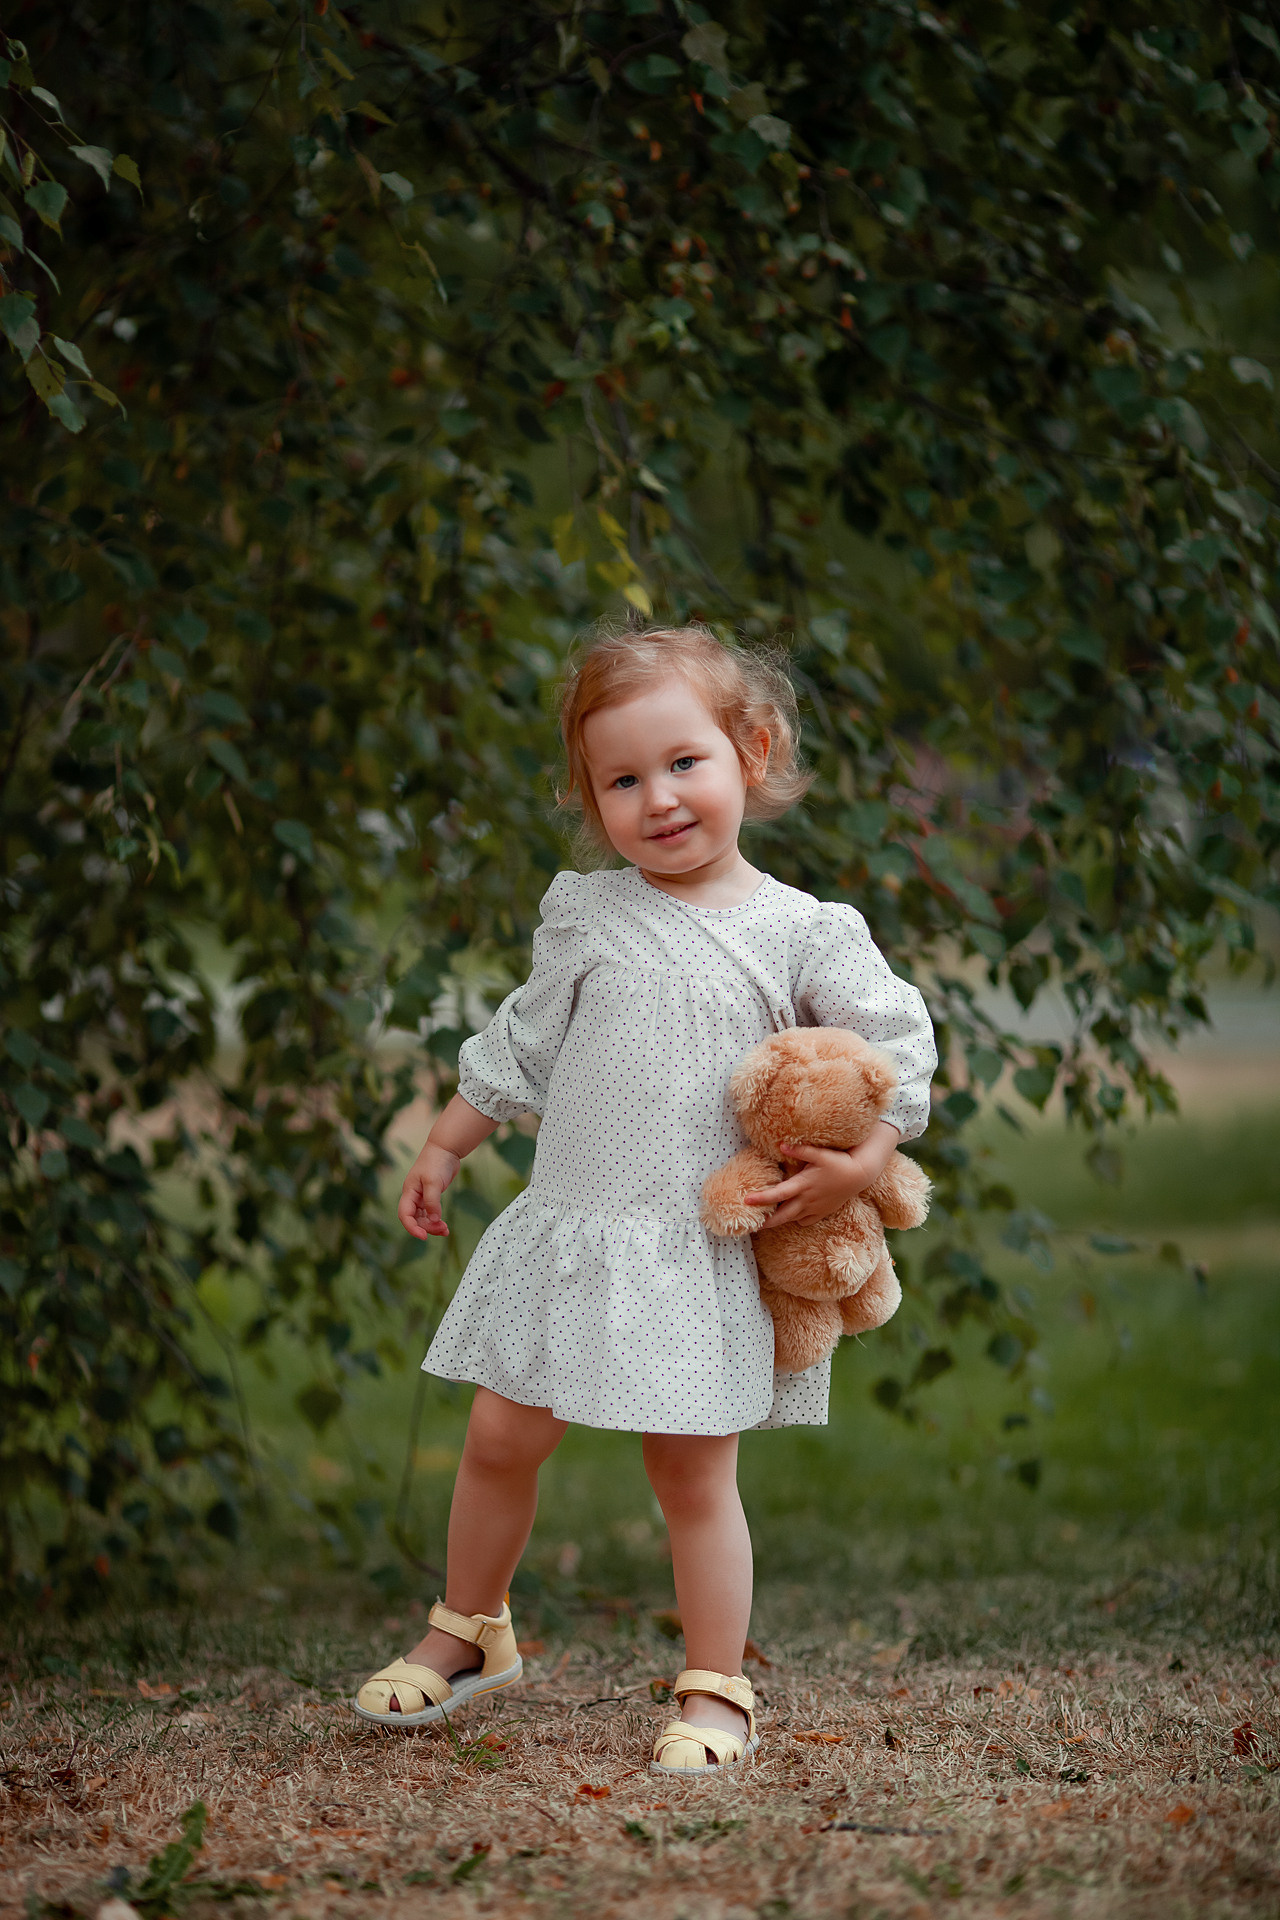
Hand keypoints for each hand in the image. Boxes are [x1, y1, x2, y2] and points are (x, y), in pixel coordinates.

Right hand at [398, 1141, 460, 1238]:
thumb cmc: (436, 1161)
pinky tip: (444, 1225)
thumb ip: (432, 1202)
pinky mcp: (431, 1196)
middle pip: (415, 1219)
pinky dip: (436, 1220)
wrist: (446, 1149)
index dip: (412, 1227)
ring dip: (433, 1226)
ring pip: (423, 1218)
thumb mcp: (433, 1182)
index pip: (405, 1215)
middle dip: (427, 1227)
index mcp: (409, 1192)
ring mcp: (422, 1197)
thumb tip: (434, 1220)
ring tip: (445, 1230)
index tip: (424, 1236)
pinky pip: (430, 1213)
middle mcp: (413, 1196)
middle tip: (443, 1230)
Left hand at [744, 1122, 900, 1229]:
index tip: (746, 1201)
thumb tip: (780, 1145)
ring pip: (793, 1219)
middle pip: (782, 1216)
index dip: (761, 1198)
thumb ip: (799, 1150)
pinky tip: (792, 1215)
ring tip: (767, 1222)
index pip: (778, 1194)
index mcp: (803, 1185)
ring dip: (780, 1221)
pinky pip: (806, 1221)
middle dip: (766, 1222)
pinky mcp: (823, 1211)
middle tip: (752, 1226)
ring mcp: (815, 1208)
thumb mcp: (819, 1153)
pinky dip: (797, 1219)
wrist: (860, 1174)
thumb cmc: (838, 1162)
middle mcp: (807, 1199)